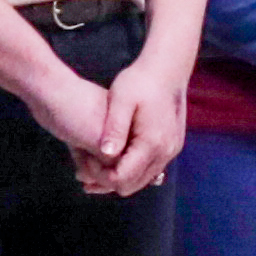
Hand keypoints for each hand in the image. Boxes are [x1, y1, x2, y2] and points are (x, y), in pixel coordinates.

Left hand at [76, 50, 190, 195]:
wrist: (167, 70)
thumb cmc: (140, 81)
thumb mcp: (121, 100)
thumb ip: (114, 128)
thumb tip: (106, 153)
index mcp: (151, 143)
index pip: (123, 178)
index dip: (101, 177)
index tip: (84, 165)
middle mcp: (165, 152)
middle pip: (133, 185)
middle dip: (108, 181)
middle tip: (85, 169)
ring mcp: (171, 151)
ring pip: (142, 180)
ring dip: (120, 177)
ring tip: (94, 165)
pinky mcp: (171, 147)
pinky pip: (149, 169)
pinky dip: (131, 168)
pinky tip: (113, 157)